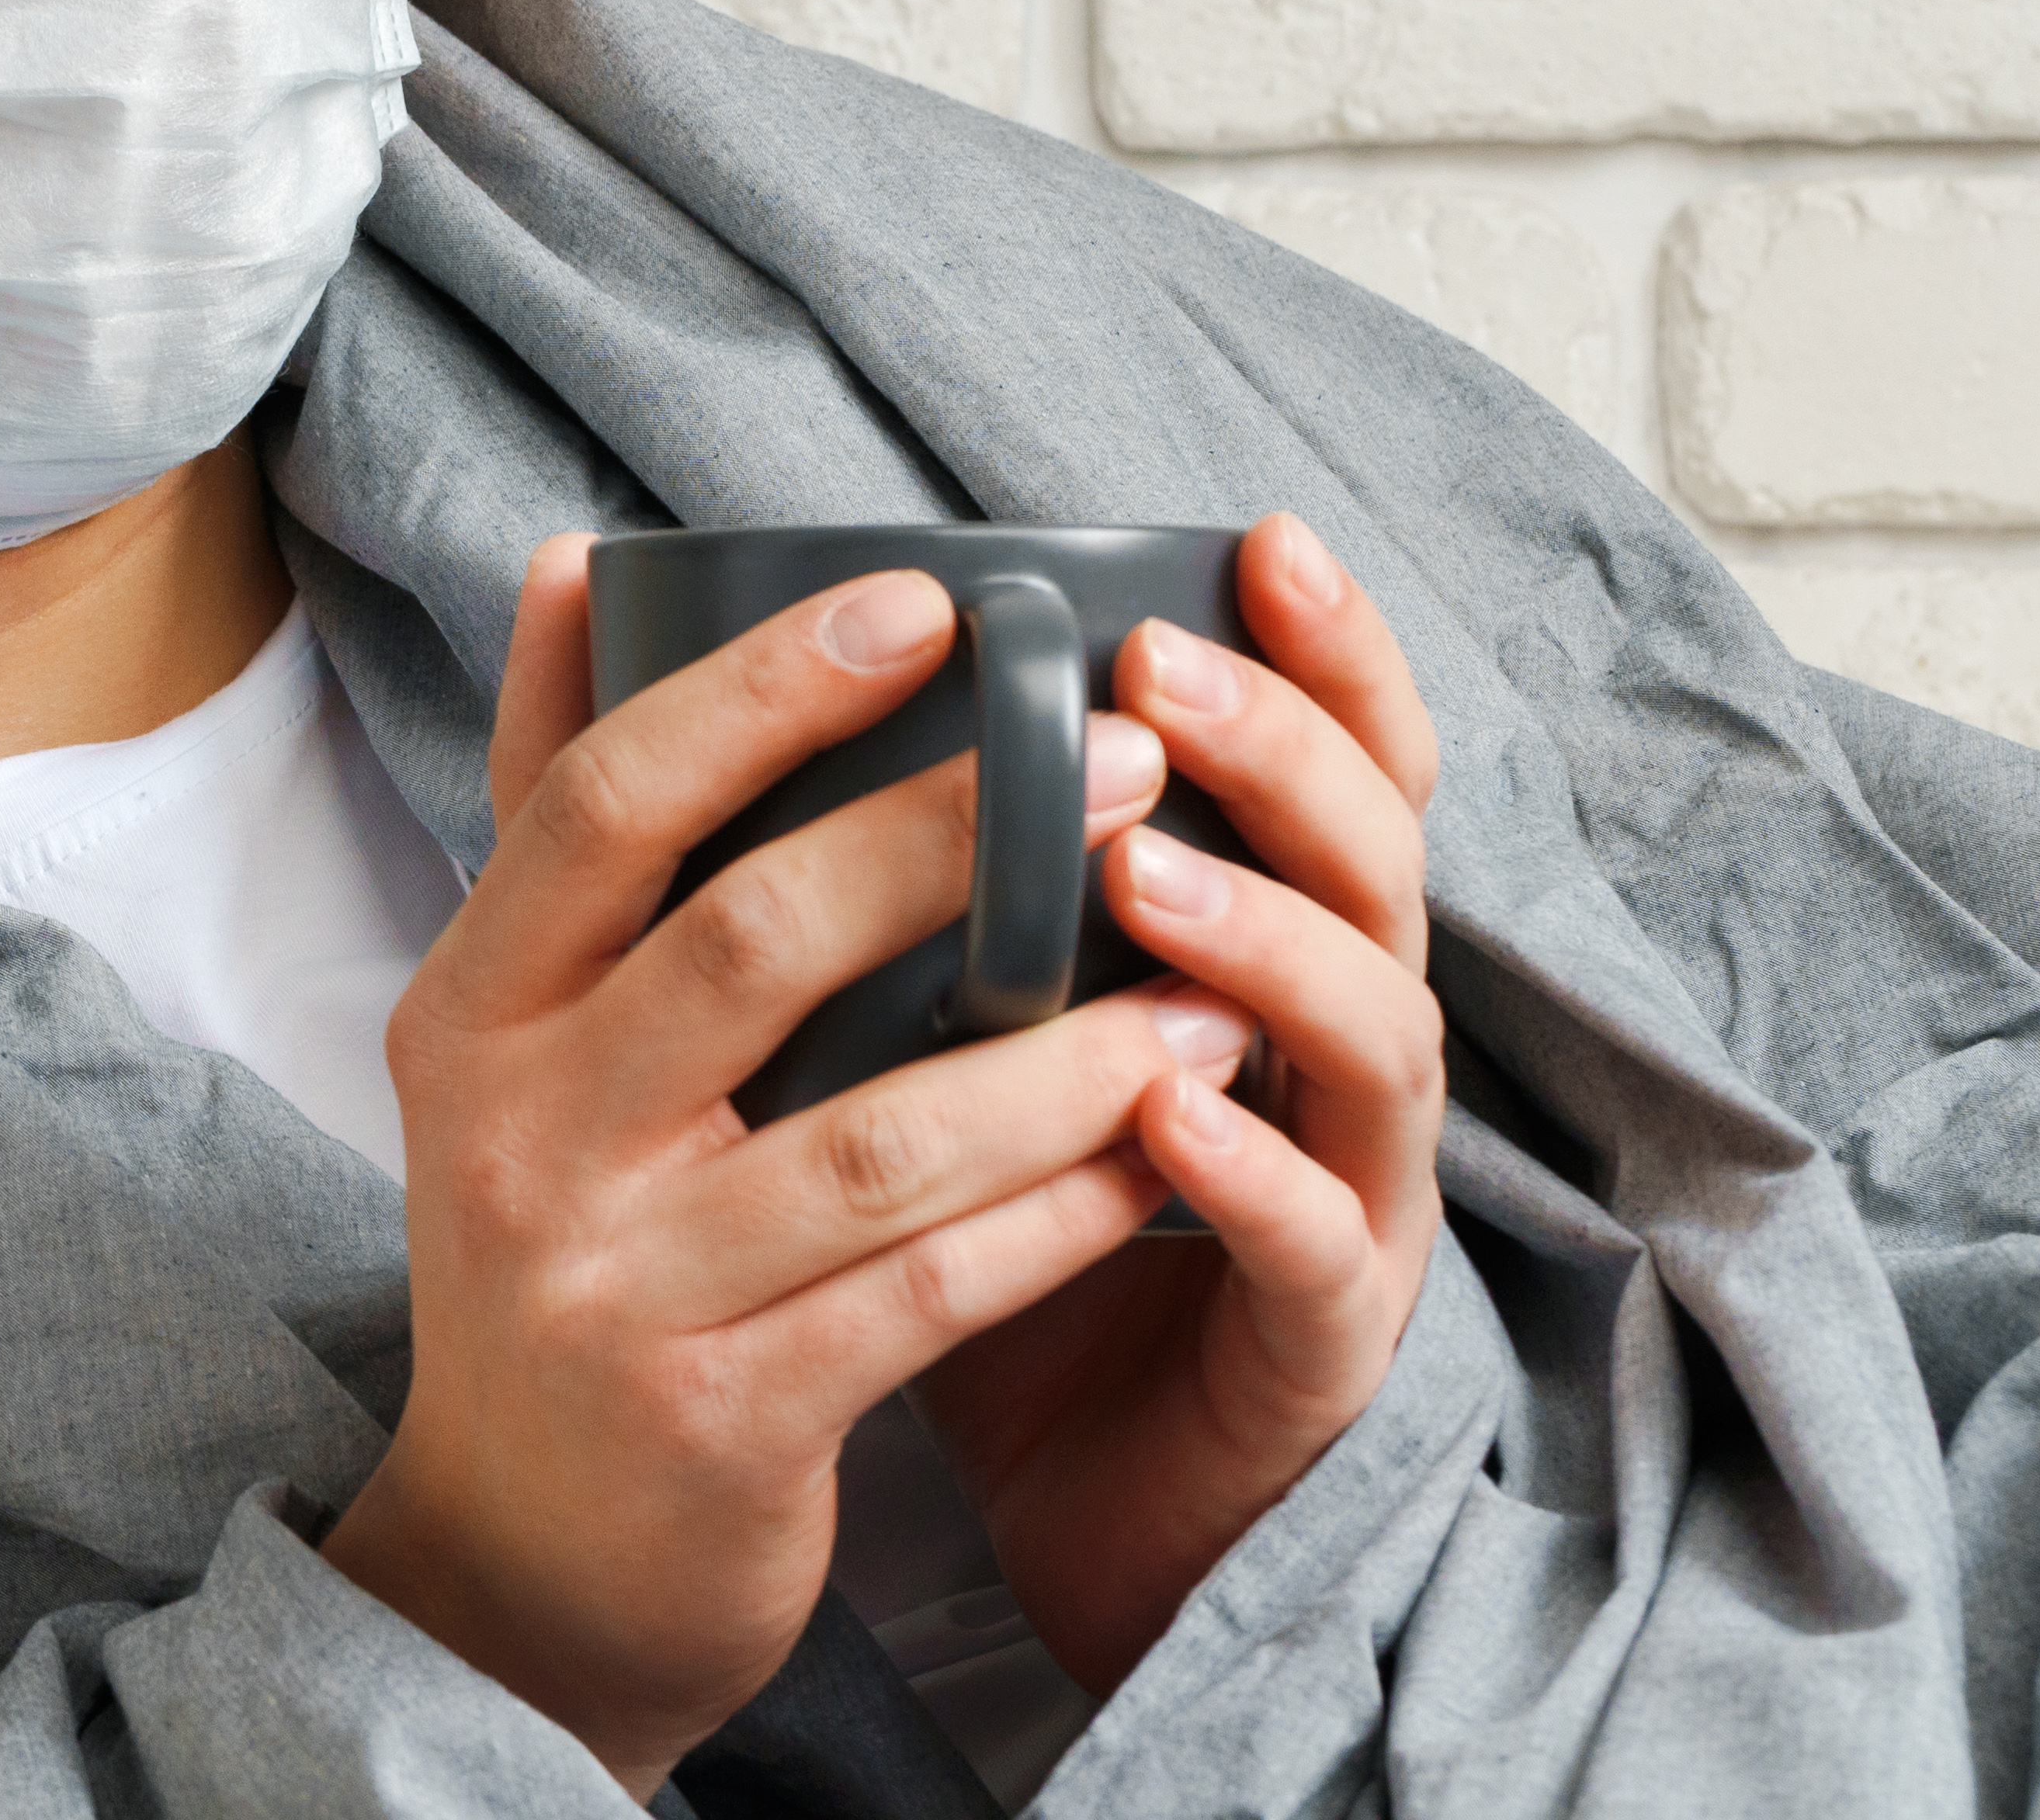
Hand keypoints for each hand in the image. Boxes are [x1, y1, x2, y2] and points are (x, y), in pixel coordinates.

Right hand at [321, 537, 1242, 1796]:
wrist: (524, 1570)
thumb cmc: (570, 1238)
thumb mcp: (519, 1032)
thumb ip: (559, 807)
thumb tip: (574, 560)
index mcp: (473, 1007)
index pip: (608, 802)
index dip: (764, 692)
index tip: (930, 603)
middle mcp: (516, 1137)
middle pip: (750, 938)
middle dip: (956, 836)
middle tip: (1134, 762)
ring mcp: (613, 1290)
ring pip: (874, 1137)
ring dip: (1063, 1054)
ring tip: (1207, 987)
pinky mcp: (719, 1425)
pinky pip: (925, 1295)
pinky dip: (1058, 1216)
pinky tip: (1161, 1150)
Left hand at [913, 512, 1447, 1691]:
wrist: (1053, 1500)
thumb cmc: (981, 1207)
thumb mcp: (921, 1009)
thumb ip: (850, 845)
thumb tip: (661, 625)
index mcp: (1258, 937)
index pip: (1337, 760)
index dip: (1325, 653)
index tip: (1255, 539)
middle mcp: (1327, 1043)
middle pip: (1379, 861)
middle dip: (1289, 756)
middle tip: (1163, 684)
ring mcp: (1350, 1190)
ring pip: (1376, 1034)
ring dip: (1268, 944)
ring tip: (1145, 877)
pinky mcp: (1321, 1344)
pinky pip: (1312, 1246)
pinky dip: (1250, 1172)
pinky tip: (1166, 1114)